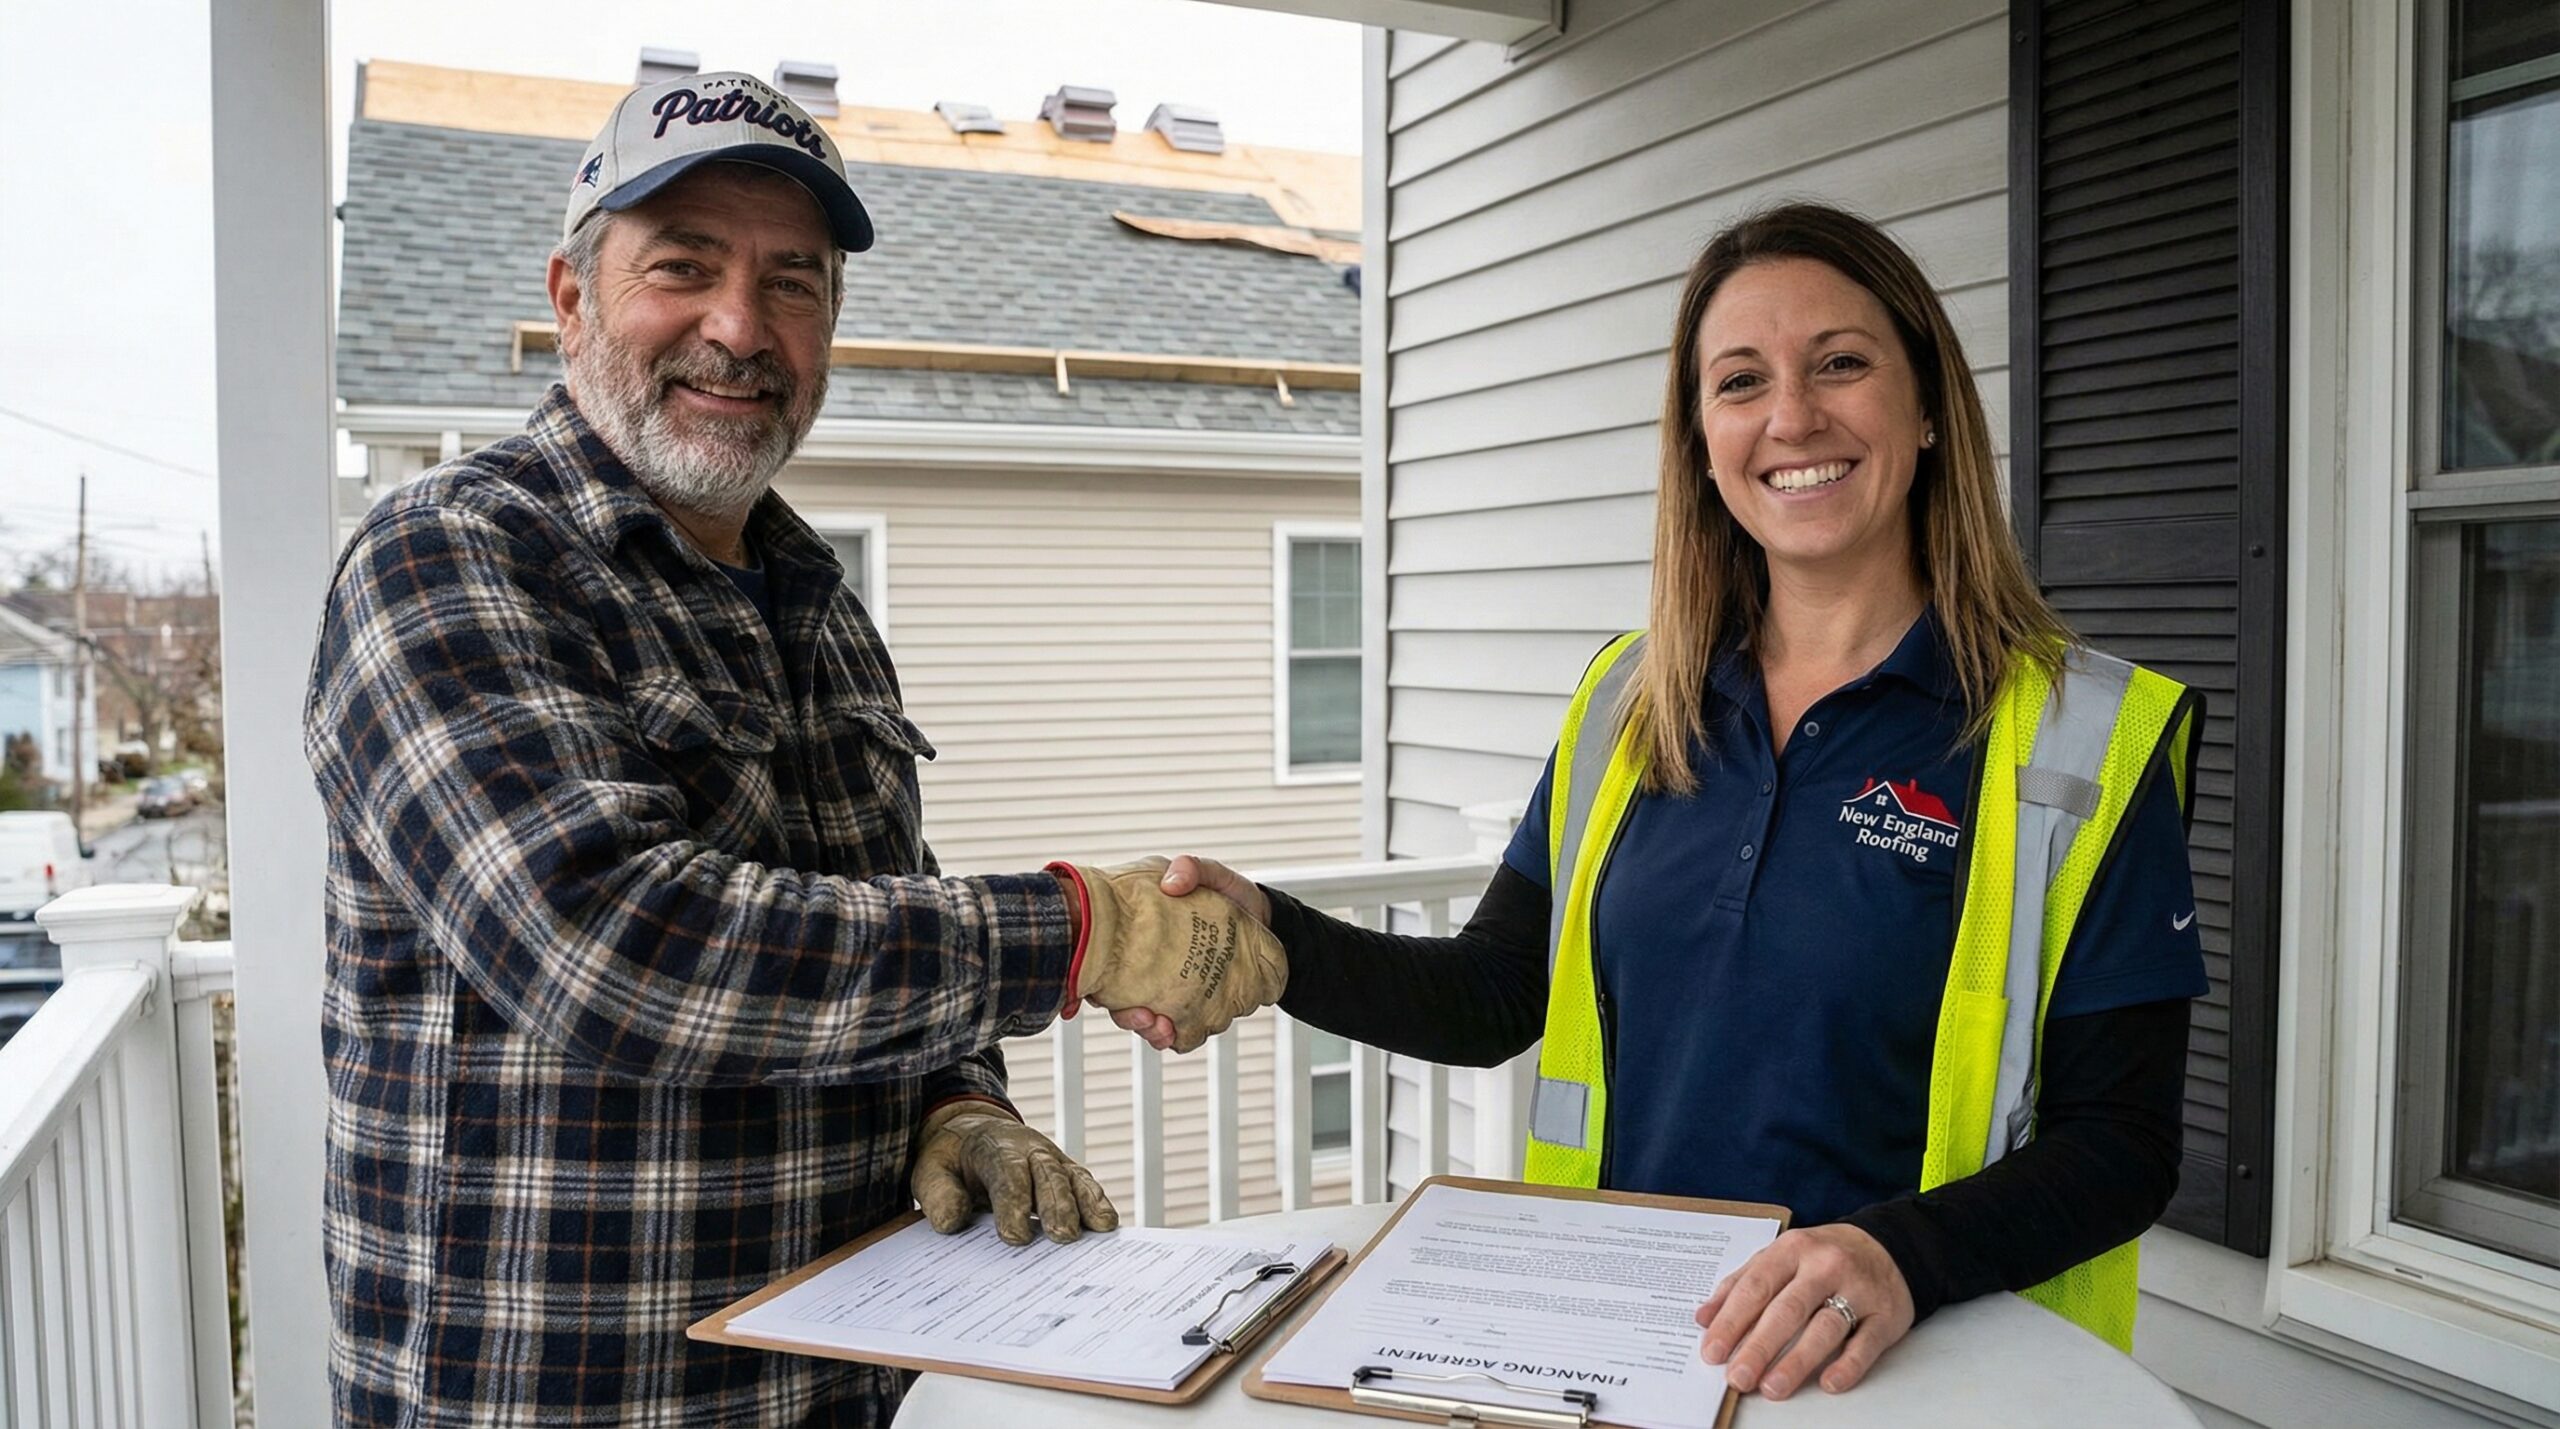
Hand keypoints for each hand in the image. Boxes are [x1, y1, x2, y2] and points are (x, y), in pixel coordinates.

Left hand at [911, 1102, 1118, 1245]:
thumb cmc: (950, 1161)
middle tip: (1062, 1236)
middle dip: (1057, 1205)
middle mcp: (1029, 1148)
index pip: (1006, 1173)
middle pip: (1047, 1174)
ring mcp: (1052, 1160)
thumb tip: (952, 1222)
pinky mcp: (1066, 1174)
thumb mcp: (930, 1172)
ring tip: (1099, 1229)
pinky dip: (1098, 1202)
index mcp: (993, 1146)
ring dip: (1085, 1203)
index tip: (1014, 1236)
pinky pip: (1085, 1186)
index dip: (1012, 1202)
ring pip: (1072, 1178)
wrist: (968, 1136)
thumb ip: (938, 1195)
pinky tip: (1107, 1225)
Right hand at [1057, 856, 1284, 1052]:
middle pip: (1118, 1001)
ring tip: (1162, 1027)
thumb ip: (1191, 868)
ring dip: (1149, 1031)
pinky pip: (1180, 1030)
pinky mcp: (1194, 1006)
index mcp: (1135, 939)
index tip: (1089, 991)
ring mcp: (1168, 991)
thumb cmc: (1225, 895)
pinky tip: (1179, 1033)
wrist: (1263, 919)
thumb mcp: (1207, 874)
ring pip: (1147, 1021)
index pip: (1101, 964)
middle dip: (1125, 1015)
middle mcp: (1145, 969)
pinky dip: (1176, 1037)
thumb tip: (1172, 884)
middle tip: (1140, 1014)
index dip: (1087, 980)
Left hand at [1695, 1224, 1913, 1399]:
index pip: (1755, 1287)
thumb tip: (1702, 1318)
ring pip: (1824, 1328)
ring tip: (1772, 1387)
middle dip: (1758, 1347)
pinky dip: (1847, 1365)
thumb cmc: (1825, 1256)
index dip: (1731, 1321)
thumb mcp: (1780, 1257)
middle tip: (1738, 1377)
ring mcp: (1858, 1289)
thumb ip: (1740, 1284)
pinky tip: (1829, 1383)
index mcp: (1792, 1249)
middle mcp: (1825, 1266)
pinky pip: (1865, 1343)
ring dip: (1797, 1361)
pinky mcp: (1885, 1315)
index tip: (1713, 1352)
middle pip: (1787, 1310)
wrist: (1891, 1246)